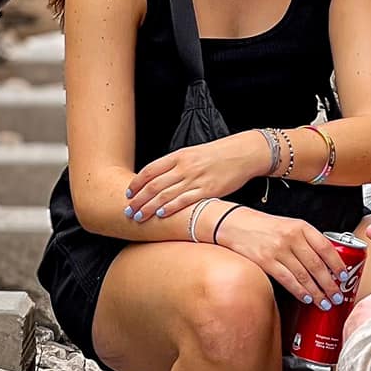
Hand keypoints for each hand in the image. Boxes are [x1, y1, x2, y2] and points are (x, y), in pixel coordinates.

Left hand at [124, 131, 267, 222]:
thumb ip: (175, 165)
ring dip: (149, 207)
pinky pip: (184, 201)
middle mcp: (184, 167)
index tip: (128, 193)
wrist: (243, 154)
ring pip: (165, 195)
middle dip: (138, 199)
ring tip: (139, 217)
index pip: (150, 170)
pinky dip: (170, 208)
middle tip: (128, 210)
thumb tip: (158, 179)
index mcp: (179, 156)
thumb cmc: (218, 155)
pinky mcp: (208, 190)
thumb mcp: (193, 153)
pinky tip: (161, 214)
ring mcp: (196, 179)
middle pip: (154, 185)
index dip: (136, 183)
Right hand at [212, 206, 348, 303]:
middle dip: (330, 284)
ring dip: (317, 292)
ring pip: (304, 276)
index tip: (345, 276)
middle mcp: (291, 238)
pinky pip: (287, 280)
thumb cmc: (265, 226)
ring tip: (325, 302)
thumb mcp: (290, 225)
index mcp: (301, 227)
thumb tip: (328, 262)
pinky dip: (299, 291)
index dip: (338, 265)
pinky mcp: (266, 262)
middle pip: (317, 265)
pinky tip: (306, 298)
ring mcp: (278, 250)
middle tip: (337, 296)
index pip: (326, 247)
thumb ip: (308, 240)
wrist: (235, 224)